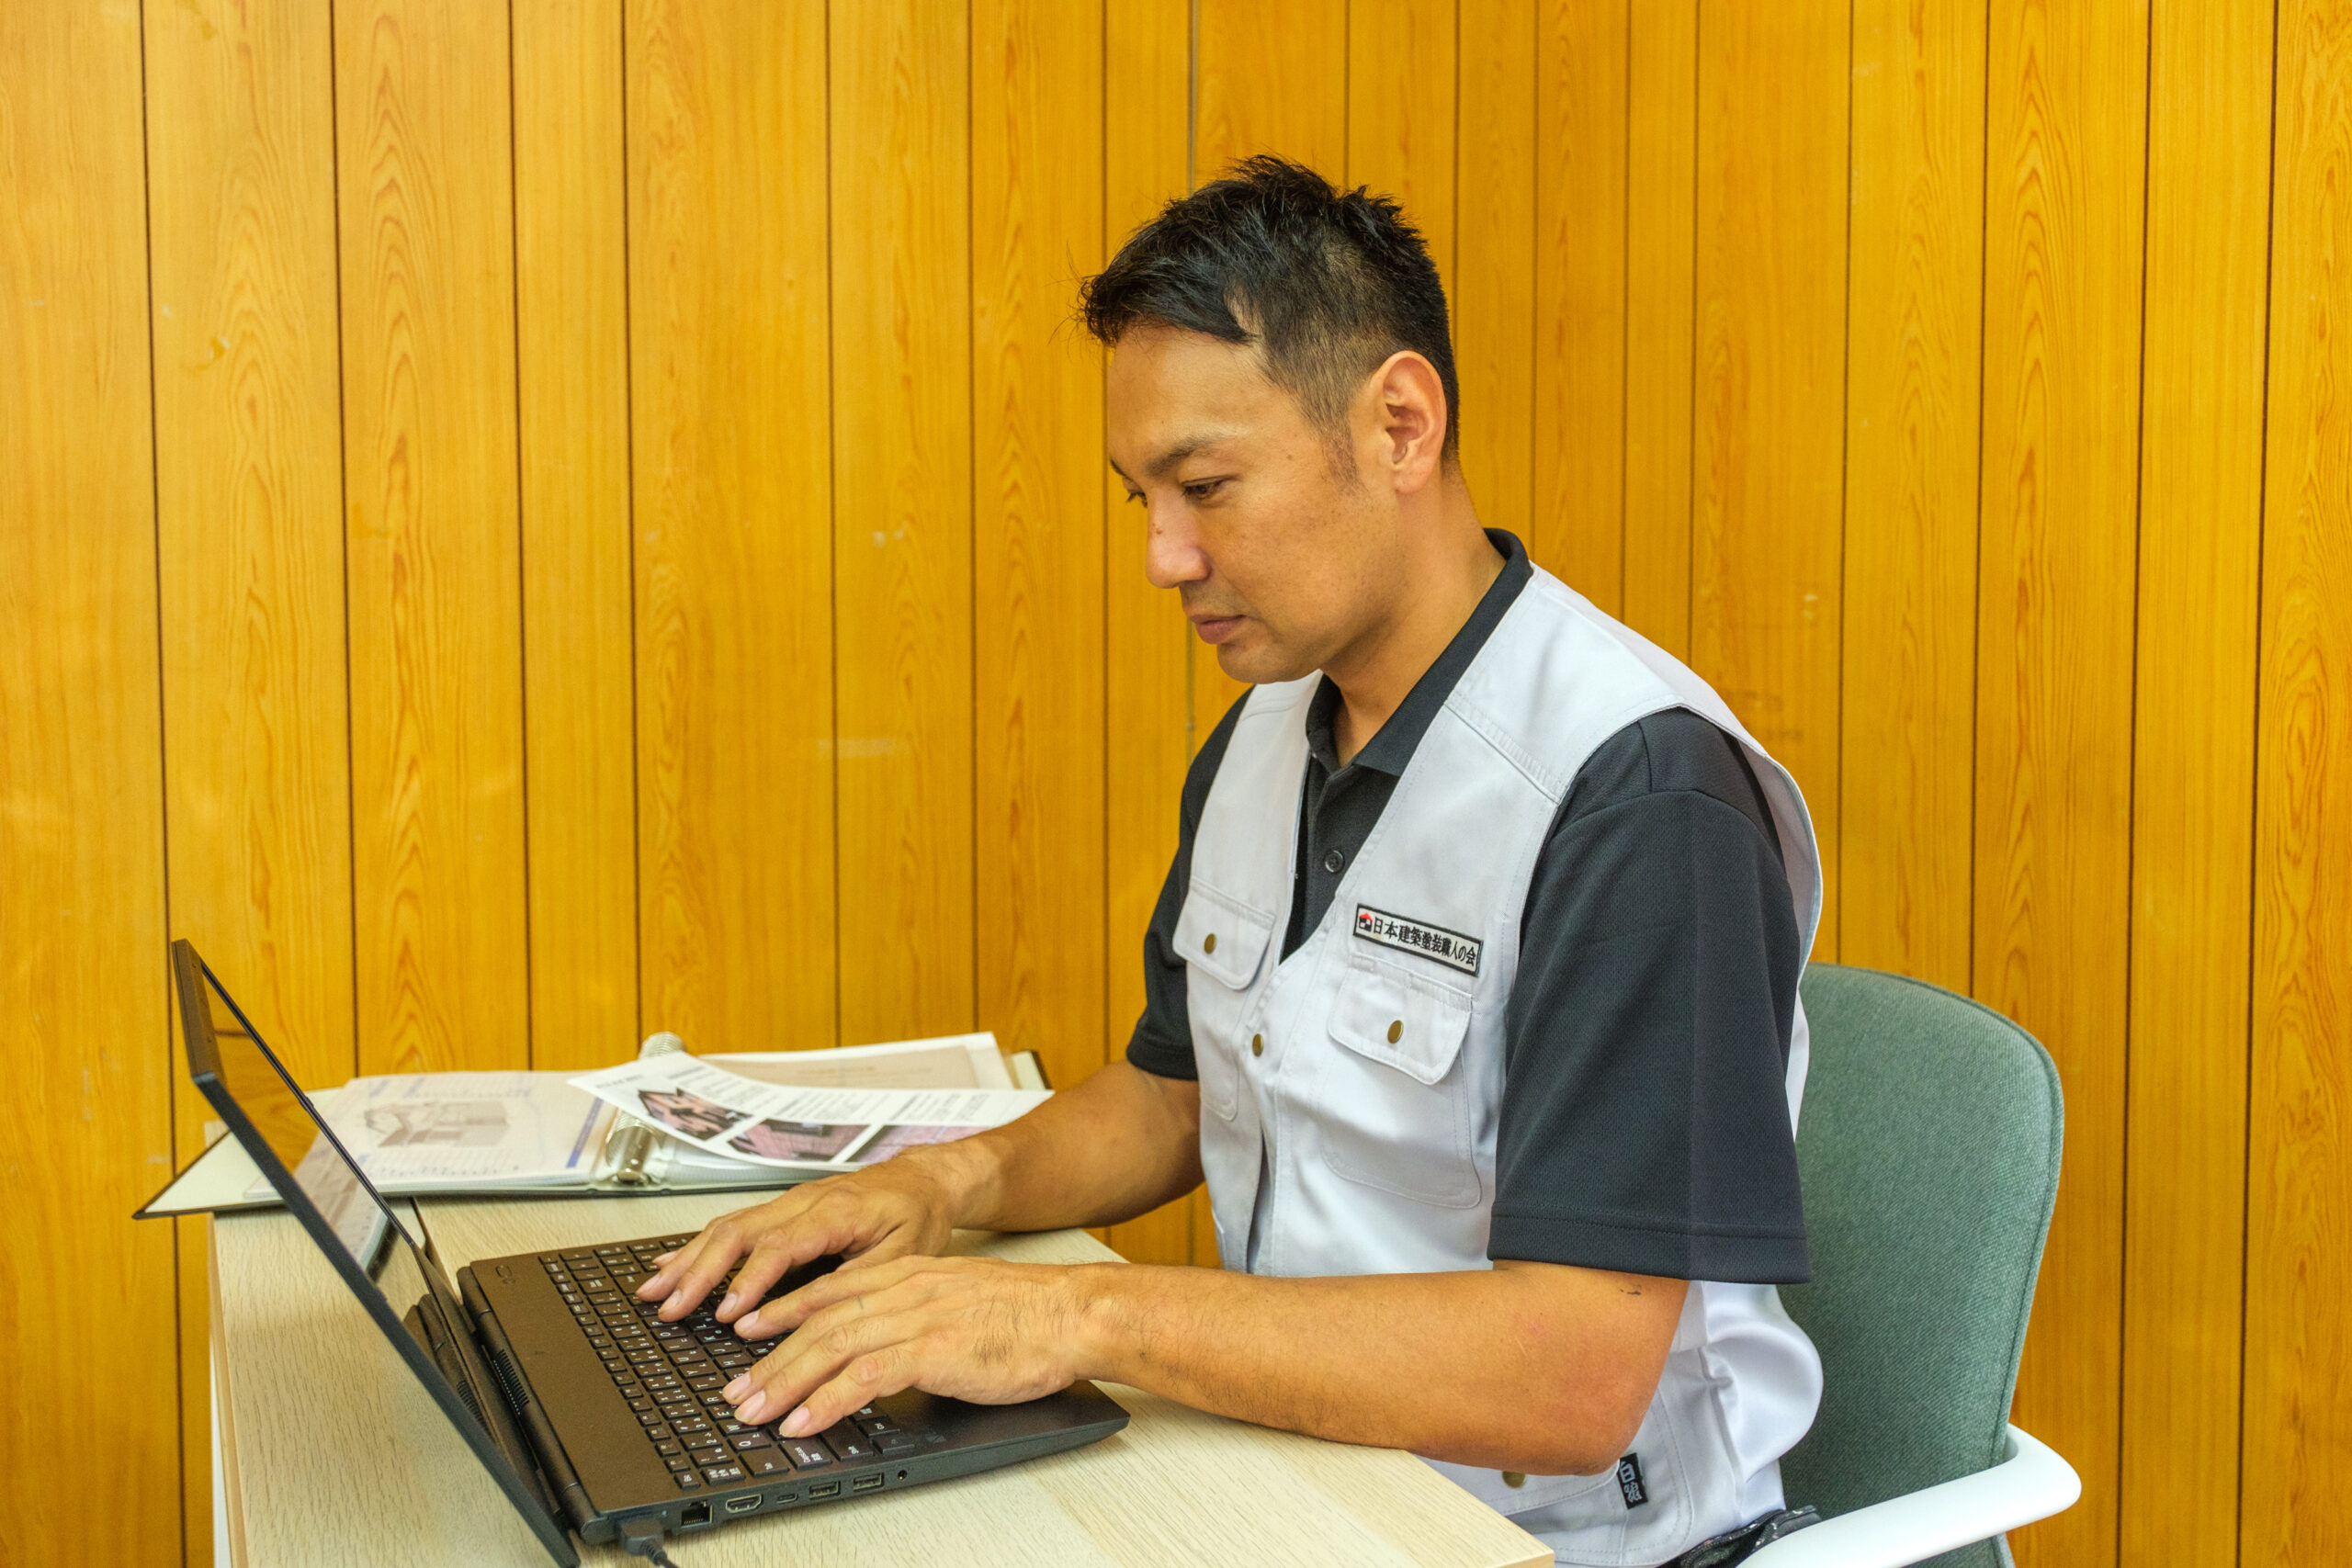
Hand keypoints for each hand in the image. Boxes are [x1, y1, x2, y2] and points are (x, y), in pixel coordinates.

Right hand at [634, 1151, 974, 1324]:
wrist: (925, 1180)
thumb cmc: (918, 1217)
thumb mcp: (903, 1256)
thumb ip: (854, 1283)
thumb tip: (803, 1317)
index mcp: (834, 1212)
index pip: (779, 1246)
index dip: (749, 1281)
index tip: (726, 1314)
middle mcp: (803, 1202)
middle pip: (738, 1233)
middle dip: (698, 1272)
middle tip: (668, 1308)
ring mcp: (788, 1203)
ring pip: (727, 1227)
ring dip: (688, 1260)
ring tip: (654, 1292)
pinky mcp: (782, 1209)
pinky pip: (733, 1225)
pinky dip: (698, 1246)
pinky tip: (672, 1265)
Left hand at [720, 1254, 1106, 1435]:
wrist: (1070, 1314)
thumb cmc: (1025, 1315)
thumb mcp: (957, 1302)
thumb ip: (917, 1314)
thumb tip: (887, 1347)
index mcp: (909, 1273)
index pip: (829, 1290)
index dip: (782, 1312)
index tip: (749, 1333)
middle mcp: (904, 1289)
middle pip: (818, 1322)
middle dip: (770, 1360)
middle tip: (737, 1392)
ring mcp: (915, 1317)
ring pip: (830, 1347)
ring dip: (785, 1383)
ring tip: (757, 1413)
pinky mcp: (931, 1349)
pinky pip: (863, 1375)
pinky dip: (826, 1401)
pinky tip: (805, 1421)